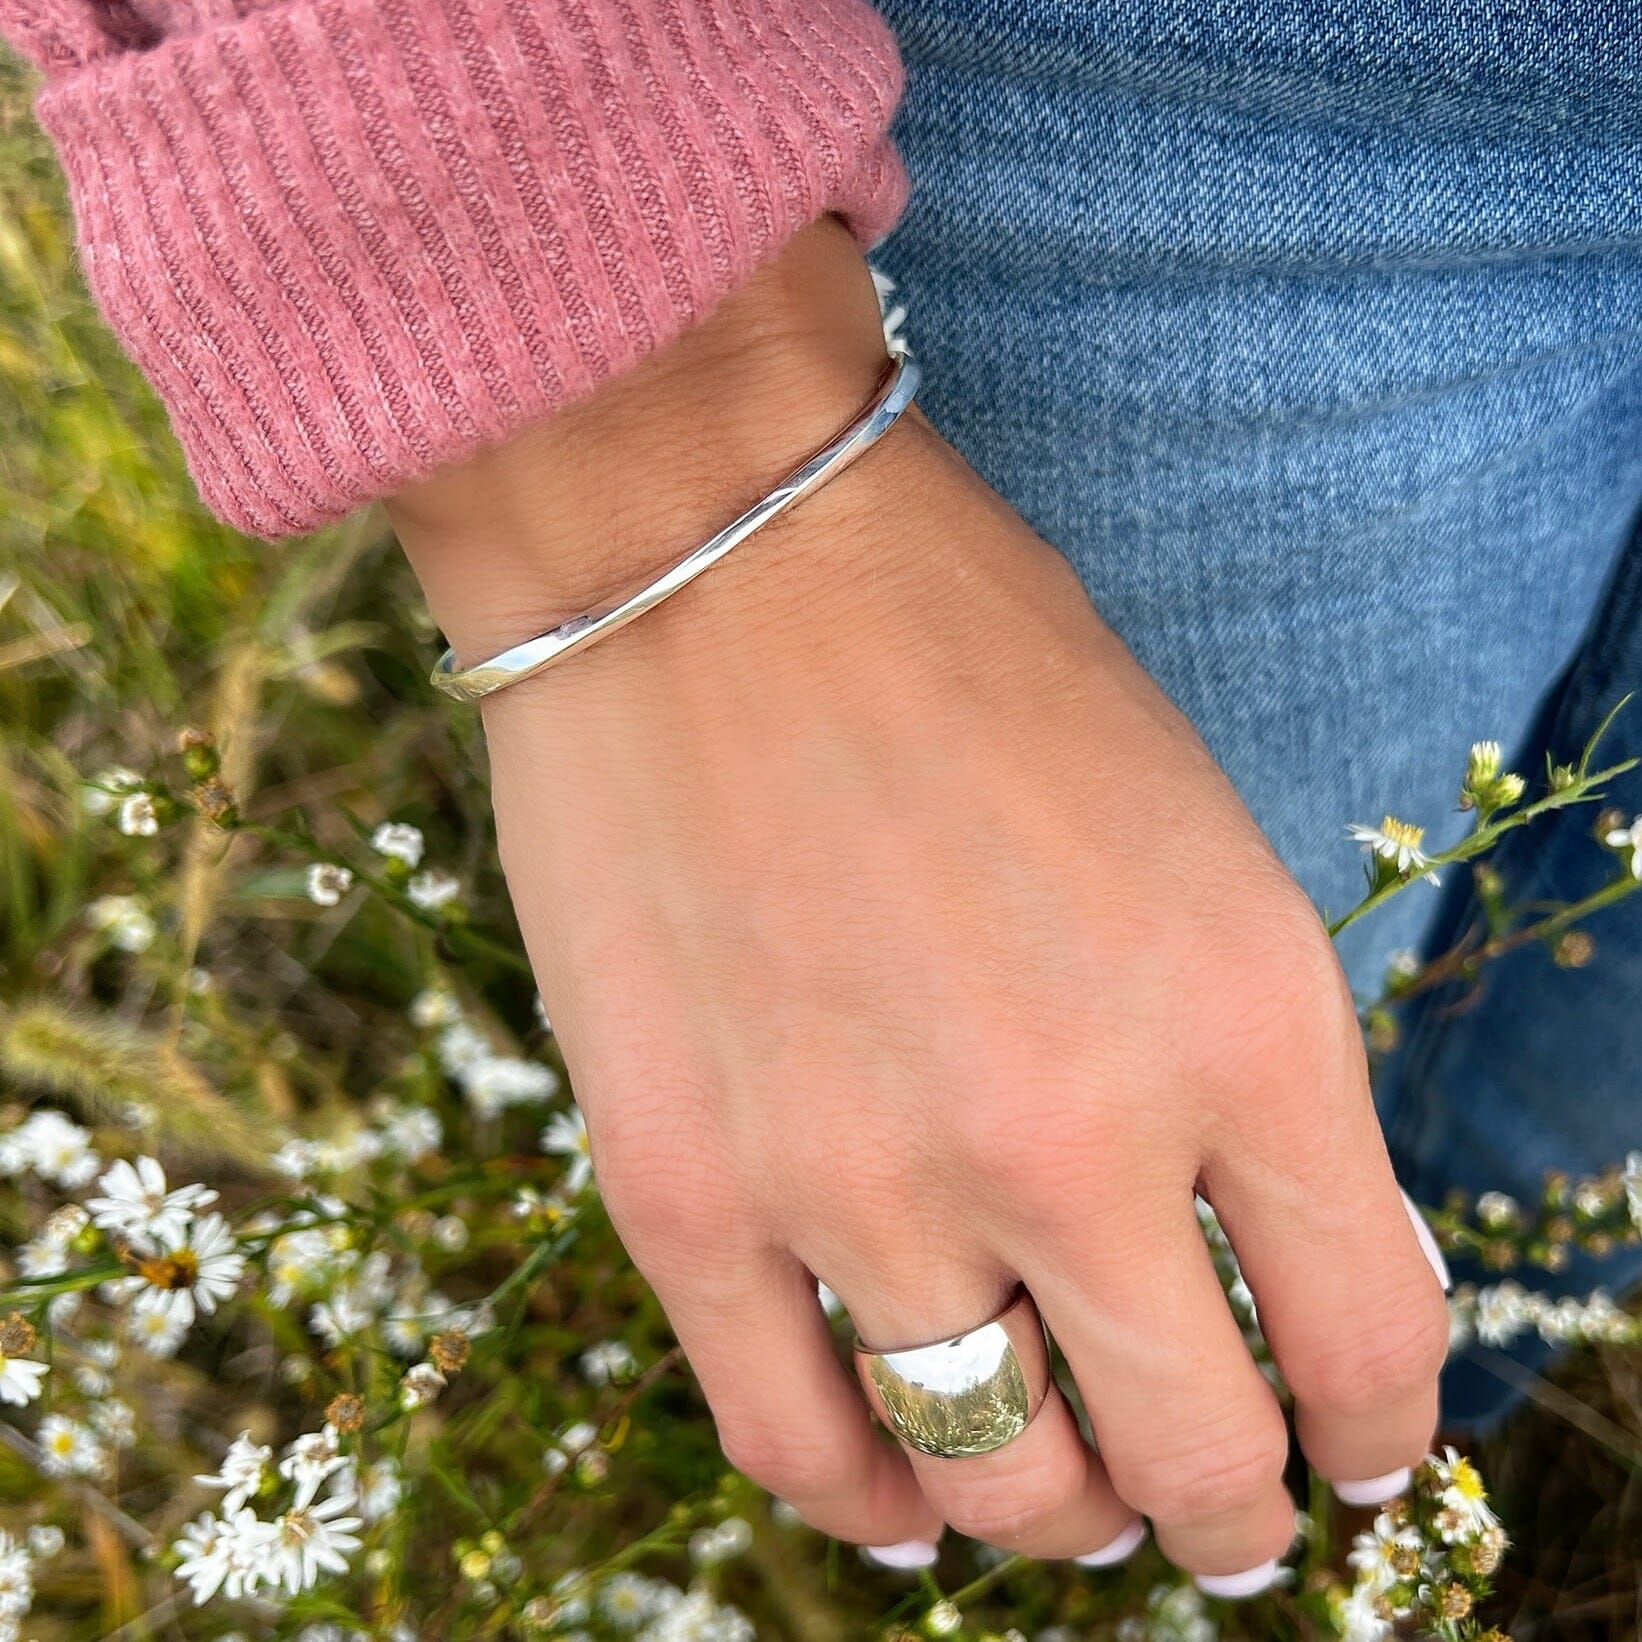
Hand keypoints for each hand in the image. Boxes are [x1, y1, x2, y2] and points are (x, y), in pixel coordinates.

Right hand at [387, 219, 1449, 1581]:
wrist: (713, 550)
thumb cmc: (967, 654)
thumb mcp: (1193, 836)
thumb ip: (1243, 1069)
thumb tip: (1272, 1262)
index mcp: (1240, 1018)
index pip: (1369, 1330)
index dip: (1379, 1431)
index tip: (1360, 1456)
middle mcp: (1067, 1132)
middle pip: (1192, 1455)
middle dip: (1231, 1510)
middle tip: (1223, 1511)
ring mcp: (859, 1178)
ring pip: (997, 1478)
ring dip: (1056, 1514)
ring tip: (1063, 1494)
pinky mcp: (683, 1189)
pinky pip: (798, 1443)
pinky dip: (869, 1503)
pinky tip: (901, 1501)